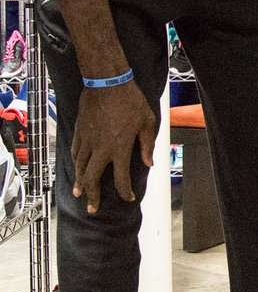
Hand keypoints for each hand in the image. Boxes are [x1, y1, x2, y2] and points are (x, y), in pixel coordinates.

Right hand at [71, 81, 156, 213]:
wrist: (107, 82)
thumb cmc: (130, 100)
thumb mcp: (147, 122)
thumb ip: (146, 145)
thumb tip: (149, 163)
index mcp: (120, 148)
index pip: (121, 178)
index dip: (125, 192)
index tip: (128, 197)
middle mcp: (101, 148)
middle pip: (92, 179)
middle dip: (92, 196)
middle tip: (92, 208)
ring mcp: (88, 140)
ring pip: (80, 167)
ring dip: (80, 182)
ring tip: (80, 193)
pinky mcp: (80, 131)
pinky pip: (74, 152)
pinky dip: (75, 163)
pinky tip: (76, 168)